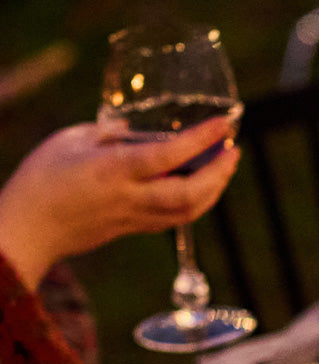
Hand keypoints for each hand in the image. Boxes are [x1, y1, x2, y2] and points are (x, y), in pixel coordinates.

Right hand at [0, 117, 239, 288]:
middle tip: (233, 151)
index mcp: (114, 170)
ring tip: (224, 167)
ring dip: (214, 190)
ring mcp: (136, 218)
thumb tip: (139, 133)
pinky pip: (176, 219)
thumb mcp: (72, 140)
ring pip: (189, 211)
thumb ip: (111, 136)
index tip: (223, 125)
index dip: (201, 140)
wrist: (31, 227)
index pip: (169, 155)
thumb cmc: (43, 177)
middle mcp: (131, 198)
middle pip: (190, 193)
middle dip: (219, 173)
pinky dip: (196, 203)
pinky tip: (202, 187)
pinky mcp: (135, 229)